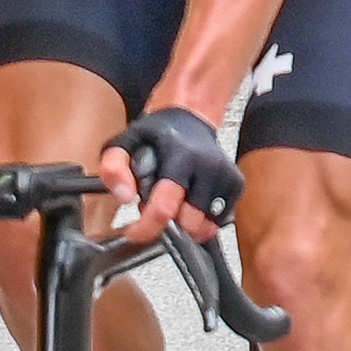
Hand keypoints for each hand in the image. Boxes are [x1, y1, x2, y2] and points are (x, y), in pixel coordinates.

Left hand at [101, 105, 239, 243]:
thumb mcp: (124, 144)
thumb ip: (114, 170)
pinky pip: (218, 220)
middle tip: (157, 209)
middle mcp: (209, 167)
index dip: (147, 228)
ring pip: (206, 226)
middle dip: (169, 226)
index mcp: (182, 157)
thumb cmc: (157, 134)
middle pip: (189, 223)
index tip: (135, 232)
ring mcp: (226, 176)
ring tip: (175, 204)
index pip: (165, 208)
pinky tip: (191, 202)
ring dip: (186, 223)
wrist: (190, 118)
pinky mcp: (236, 184)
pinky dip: (202, 219)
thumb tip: (125, 198)